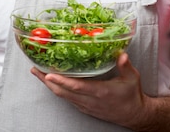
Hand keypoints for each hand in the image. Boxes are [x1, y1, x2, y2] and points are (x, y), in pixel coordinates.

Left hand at [31, 53, 146, 127]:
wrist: (133, 115)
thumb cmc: (131, 95)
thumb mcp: (132, 78)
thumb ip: (126, 66)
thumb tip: (122, 54)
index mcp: (100, 92)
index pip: (77, 87)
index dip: (62, 81)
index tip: (49, 74)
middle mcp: (90, 100)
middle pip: (63, 92)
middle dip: (47, 81)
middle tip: (35, 70)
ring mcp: (85, 105)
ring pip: (62, 96)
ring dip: (49, 85)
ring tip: (38, 73)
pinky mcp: (84, 107)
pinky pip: (67, 99)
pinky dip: (57, 90)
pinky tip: (51, 83)